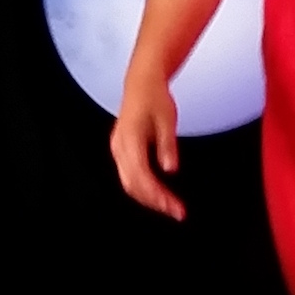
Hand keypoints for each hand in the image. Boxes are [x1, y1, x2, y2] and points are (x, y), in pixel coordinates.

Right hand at [110, 79, 183, 220]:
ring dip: (148, 198)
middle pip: (132, 185)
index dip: (158, 195)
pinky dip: (143, 189)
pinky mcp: (121, 151)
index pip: (142, 175)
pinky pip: (129, 176)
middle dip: (155, 202)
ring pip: (129, 183)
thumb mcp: (167, 119)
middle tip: (176, 212)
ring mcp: (118, 149)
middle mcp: (119, 146)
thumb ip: (168, 145)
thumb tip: (170, 168)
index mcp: (130, 138)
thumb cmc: (155, 98)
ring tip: (170, 206)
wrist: (141, 83)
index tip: (175, 207)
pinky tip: (158, 194)